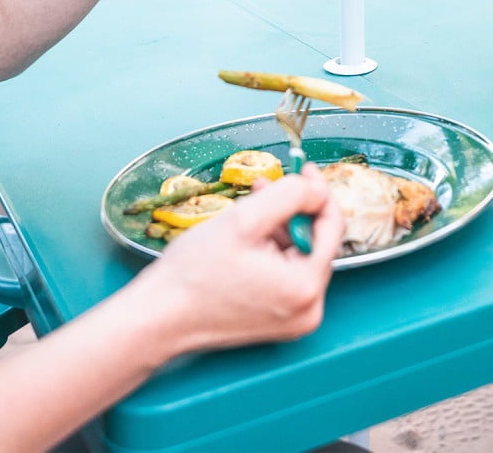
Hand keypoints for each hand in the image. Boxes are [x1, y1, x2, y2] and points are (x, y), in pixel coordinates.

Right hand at [132, 163, 343, 354]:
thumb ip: (289, 196)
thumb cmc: (194, 275)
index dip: (319, 192)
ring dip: (279, 229)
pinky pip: (287, 276)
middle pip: (315, 243)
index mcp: (305, 287)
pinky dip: (272, 253)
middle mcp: (308, 310)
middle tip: (264, 188)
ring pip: (300, 257)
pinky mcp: (278, 322)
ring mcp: (294, 320)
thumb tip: (316, 189)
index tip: (305, 170)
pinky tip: (247, 240)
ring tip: (247, 215)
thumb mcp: (244, 220)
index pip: (332, 227)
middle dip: (292, 211)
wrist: (160, 317)